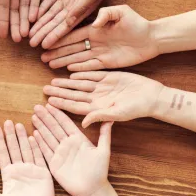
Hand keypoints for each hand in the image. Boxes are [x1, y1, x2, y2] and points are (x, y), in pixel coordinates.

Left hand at [0, 121, 53, 195]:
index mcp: (7, 174)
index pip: (1, 154)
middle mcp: (18, 169)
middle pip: (13, 148)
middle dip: (9, 135)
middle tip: (5, 121)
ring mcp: (31, 170)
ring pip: (25, 149)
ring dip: (21, 137)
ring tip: (18, 124)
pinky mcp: (43, 173)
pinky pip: (39, 157)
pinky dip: (36, 147)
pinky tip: (33, 136)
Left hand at [30, 0, 125, 48]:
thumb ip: (81, 6)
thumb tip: (69, 22)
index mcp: (85, 9)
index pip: (66, 26)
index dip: (55, 36)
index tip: (44, 45)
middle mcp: (75, 5)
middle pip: (56, 22)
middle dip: (44, 32)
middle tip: (31, 43)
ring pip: (51, 12)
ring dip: (41, 23)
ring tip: (30, 33)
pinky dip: (41, 8)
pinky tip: (33, 16)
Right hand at [32, 104, 112, 195]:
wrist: (92, 190)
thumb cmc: (100, 171)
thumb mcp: (103, 151)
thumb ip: (105, 135)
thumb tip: (110, 119)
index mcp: (78, 139)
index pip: (66, 123)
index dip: (58, 114)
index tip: (50, 104)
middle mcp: (68, 144)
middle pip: (54, 127)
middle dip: (46, 117)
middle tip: (37, 106)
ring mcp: (60, 153)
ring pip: (48, 137)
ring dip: (41, 126)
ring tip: (34, 116)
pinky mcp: (54, 164)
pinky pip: (45, 151)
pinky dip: (39, 142)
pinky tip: (34, 134)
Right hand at [41, 5, 158, 70]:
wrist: (152, 37)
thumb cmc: (136, 22)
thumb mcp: (121, 12)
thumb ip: (107, 14)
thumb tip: (95, 23)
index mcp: (94, 28)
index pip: (73, 34)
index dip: (59, 38)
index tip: (47, 40)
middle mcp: (94, 41)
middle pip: (71, 47)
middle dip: (56, 51)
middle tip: (42, 56)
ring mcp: (99, 52)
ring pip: (77, 57)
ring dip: (63, 61)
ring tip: (49, 64)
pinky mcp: (107, 62)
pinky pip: (90, 66)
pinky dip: (79, 68)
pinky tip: (67, 70)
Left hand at [42, 71, 163, 127]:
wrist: (151, 96)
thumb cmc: (136, 108)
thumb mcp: (117, 113)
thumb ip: (99, 116)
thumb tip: (83, 123)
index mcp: (97, 108)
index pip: (75, 106)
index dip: (62, 103)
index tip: (49, 102)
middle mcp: (97, 98)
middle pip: (74, 94)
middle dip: (59, 92)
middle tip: (44, 88)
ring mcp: (102, 87)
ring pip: (80, 84)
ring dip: (67, 82)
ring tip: (53, 80)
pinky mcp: (108, 77)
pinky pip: (91, 74)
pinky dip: (81, 72)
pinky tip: (70, 71)